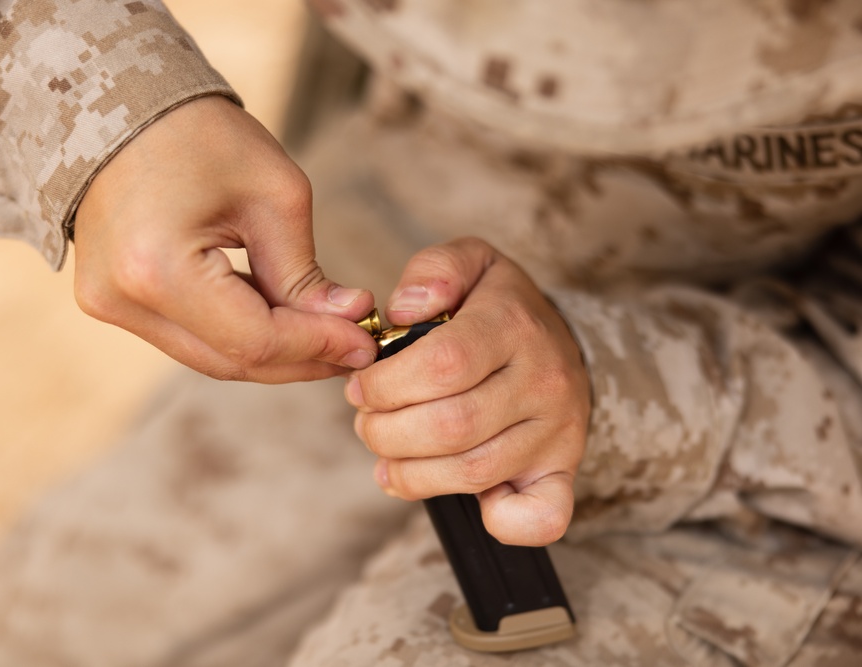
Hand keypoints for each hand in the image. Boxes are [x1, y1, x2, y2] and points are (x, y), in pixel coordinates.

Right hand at [73, 96, 376, 382]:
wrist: (119, 105)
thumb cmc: (199, 134)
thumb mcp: (273, 196)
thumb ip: (305, 274)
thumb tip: (347, 321)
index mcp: (158, 270)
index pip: (254, 339)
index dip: (317, 346)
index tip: (366, 341)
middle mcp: (123, 301)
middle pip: (231, 360)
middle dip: (300, 358)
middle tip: (355, 345)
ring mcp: (110, 305)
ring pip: (210, 357)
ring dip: (272, 351)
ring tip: (327, 332)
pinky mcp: (111, 301)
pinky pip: (188, 336)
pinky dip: (237, 333)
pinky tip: (280, 318)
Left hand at [345, 238, 590, 545]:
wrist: (562, 339)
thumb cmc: (497, 307)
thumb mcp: (470, 264)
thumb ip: (434, 271)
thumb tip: (403, 308)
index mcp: (513, 326)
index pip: (442, 366)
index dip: (385, 385)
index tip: (360, 387)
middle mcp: (543, 381)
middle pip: (451, 426)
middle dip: (386, 431)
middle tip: (367, 421)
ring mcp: (557, 431)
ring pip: (473, 472)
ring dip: (411, 473)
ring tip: (386, 453)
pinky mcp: (562, 469)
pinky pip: (542, 518)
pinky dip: (498, 524)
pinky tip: (451, 492)